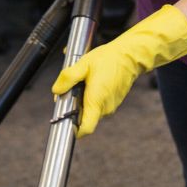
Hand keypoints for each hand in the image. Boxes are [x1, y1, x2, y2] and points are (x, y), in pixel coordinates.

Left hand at [52, 5, 186, 137]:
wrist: (130, 56)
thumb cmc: (108, 59)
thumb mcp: (84, 64)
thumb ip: (68, 78)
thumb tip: (56, 90)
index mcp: (96, 101)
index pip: (86, 129)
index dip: (74, 130)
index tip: (65, 121)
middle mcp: (105, 108)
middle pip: (85, 118)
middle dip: (75, 108)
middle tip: (71, 90)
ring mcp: (111, 106)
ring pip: (91, 110)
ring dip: (83, 101)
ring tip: (83, 83)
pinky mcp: (114, 101)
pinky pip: (99, 105)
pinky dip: (92, 97)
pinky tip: (92, 83)